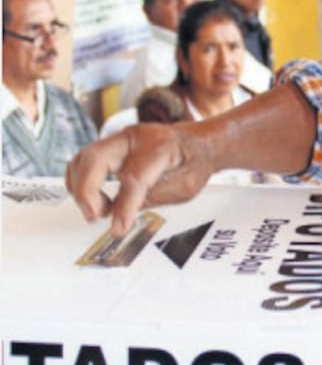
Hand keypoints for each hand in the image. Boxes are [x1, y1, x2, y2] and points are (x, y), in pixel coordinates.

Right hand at [66, 122, 211, 236]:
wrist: (198, 142)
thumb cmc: (195, 162)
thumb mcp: (186, 186)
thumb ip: (155, 197)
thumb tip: (122, 215)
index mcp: (162, 146)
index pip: (134, 177)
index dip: (124, 206)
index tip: (118, 227)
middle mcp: (137, 137)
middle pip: (97, 159)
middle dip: (87, 192)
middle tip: (95, 216)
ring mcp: (122, 138)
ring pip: (85, 158)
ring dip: (81, 188)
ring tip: (97, 210)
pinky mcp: (112, 144)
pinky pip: (84, 160)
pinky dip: (80, 181)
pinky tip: (92, 199)